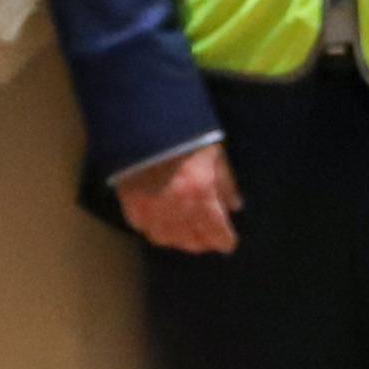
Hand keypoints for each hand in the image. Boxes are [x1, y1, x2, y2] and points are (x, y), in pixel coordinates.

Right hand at [114, 147, 240, 254]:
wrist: (147, 125)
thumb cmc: (187, 137)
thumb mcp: (216, 156)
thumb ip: (227, 184)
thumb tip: (236, 207)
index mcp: (203, 197)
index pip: (218, 233)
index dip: (226, 241)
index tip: (228, 243)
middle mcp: (178, 210)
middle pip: (193, 241)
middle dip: (204, 243)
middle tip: (209, 240)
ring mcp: (153, 210)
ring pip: (167, 239)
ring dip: (179, 240)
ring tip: (186, 235)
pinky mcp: (132, 204)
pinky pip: (144, 228)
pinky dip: (154, 229)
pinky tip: (160, 224)